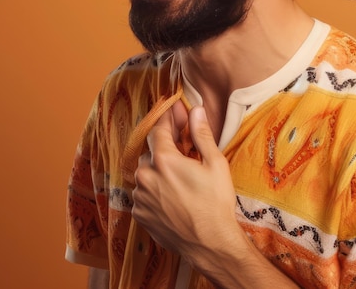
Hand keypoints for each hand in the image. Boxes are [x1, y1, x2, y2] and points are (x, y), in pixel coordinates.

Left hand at [131, 102, 241, 264]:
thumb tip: (195, 110)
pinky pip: (143, 193)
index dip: (167, 119)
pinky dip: (154, 189)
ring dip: (158, 170)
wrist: (210, 244)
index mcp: (163, 160)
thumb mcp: (215, 163)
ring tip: (179, 177)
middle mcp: (146, 176)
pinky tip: (171, 194)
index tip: (174, 111)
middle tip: (182, 149)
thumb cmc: (216, 202)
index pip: (158, 130)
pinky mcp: (139, 214)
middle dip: (165, 147)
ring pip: (145, 173)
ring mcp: (140, 197)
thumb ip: (201, 134)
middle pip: (151, 151)